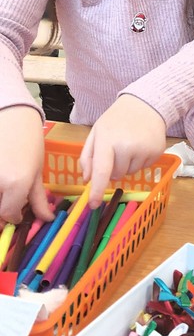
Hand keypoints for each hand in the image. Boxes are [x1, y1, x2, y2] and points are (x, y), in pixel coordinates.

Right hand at [0, 106, 53, 225]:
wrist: (11, 117)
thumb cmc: (28, 142)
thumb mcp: (36, 172)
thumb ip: (38, 199)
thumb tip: (47, 218)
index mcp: (16, 184)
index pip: (9, 214)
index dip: (15, 217)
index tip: (19, 213)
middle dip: (2, 212)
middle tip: (10, 205)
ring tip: (7, 190)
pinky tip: (3, 177)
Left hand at [80, 95, 166, 208]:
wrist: (146, 104)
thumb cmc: (117, 119)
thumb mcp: (97, 132)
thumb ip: (88, 156)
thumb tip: (86, 179)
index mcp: (107, 140)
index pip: (101, 171)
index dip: (97, 190)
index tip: (93, 205)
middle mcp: (126, 146)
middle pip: (116, 175)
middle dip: (114, 167)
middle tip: (117, 148)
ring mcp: (143, 150)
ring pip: (130, 173)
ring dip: (128, 164)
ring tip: (130, 144)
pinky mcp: (156, 152)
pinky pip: (143, 167)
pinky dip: (140, 160)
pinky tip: (141, 144)